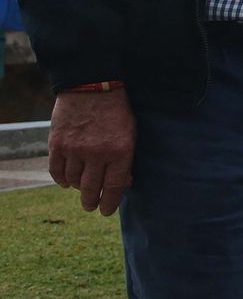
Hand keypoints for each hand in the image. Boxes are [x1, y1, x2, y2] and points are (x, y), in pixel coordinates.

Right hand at [48, 89, 136, 215]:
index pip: (113, 187)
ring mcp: (75, 149)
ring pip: (73, 181)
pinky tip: (66, 181)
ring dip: (77, 188)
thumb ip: (127, 160)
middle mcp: (97, 153)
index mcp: (120, 151)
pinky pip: (56, 171)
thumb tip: (124, 184)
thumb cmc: (117, 112)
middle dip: (91, 201)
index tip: (107, 211)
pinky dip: (61, 179)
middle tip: (91, 206)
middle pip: (91, 189)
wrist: (92, 87)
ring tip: (81, 189)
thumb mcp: (131, 134)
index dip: (110, 203)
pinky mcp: (57, 144)